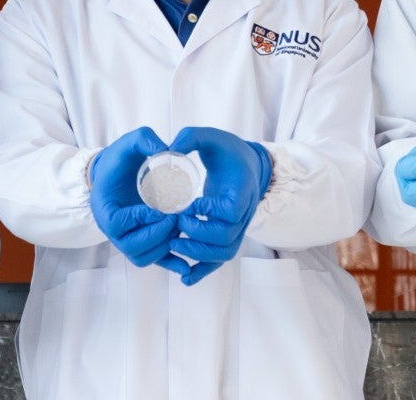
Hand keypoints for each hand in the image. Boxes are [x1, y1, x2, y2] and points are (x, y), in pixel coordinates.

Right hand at [90, 127, 181, 270]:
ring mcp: (126, 240)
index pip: (117, 224)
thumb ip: (145, 140)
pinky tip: (187, 264)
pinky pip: (153, 262)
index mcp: (104, 208)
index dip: (139, 218)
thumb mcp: (130, 143)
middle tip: (175, 217)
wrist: (117, 174)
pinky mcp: (141, 244)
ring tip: (179, 226)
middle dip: (157, 234)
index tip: (159, 206)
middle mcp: (113, 230)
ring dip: (163, 246)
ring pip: (143, 258)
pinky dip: (169, 263)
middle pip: (131, 247)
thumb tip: (166, 150)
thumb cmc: (121, 159)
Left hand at [168, 127, 271, 285]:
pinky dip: (203, 271)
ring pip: (224, 252)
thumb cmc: (227, 150)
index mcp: (242, 189)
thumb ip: (191, 137)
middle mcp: (244, 213)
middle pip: (227, 237)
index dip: (211, 210)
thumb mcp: (210, 136)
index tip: (190, 202)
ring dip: (198, 253)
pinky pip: (219, 260)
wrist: (247, 164)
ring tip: (173, 243)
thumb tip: (168, 149)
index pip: (231, 210)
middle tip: (176, 222)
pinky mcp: (229, 236)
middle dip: (199, 233)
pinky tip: (184, 278)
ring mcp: (238, 228)